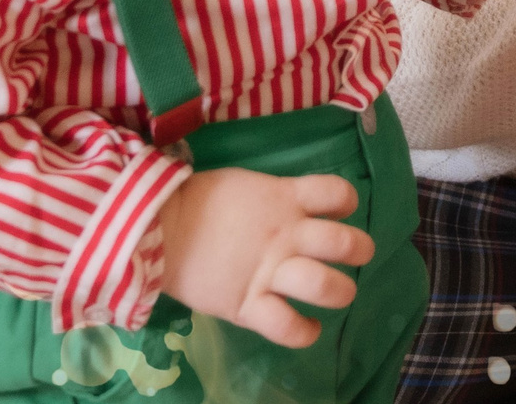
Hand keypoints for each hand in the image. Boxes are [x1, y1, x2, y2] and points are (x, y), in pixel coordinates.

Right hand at [154, 167, 373, 346]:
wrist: (155, 228)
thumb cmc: (195, 202)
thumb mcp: (243, 185)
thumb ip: (272, 197)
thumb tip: (287, 206)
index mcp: (284, 198)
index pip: (337, 192)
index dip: (347, 201)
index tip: (341, 211)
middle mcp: (286, 234)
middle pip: (343, 242)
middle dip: (360, 249)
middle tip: (357, 254)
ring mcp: (269, 271)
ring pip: (325, 285)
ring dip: (342, 291)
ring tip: (341, 293)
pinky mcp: (248, 305)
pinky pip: (288, 326)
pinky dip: (305, 332)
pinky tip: (310, 328)